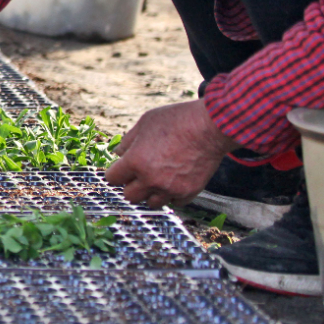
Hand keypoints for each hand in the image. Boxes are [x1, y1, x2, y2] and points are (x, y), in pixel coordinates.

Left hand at [104, 99, 239, 208]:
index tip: (121, 169)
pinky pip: (174, 202)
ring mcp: (171, 188)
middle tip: (139, 175)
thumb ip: (128, 141)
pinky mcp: (189, 192)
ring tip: (158, 178)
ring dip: (151, 193)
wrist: (210, 127)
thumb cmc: (176, 121)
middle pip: (129, 196)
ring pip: (151, 203)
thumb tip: (119, 155)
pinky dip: (172, 195)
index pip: (112, 179)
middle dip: (131, 185)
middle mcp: (151, 179)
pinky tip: (174, 181)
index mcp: (135, 161)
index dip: (116, 172)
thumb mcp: (144, 123)